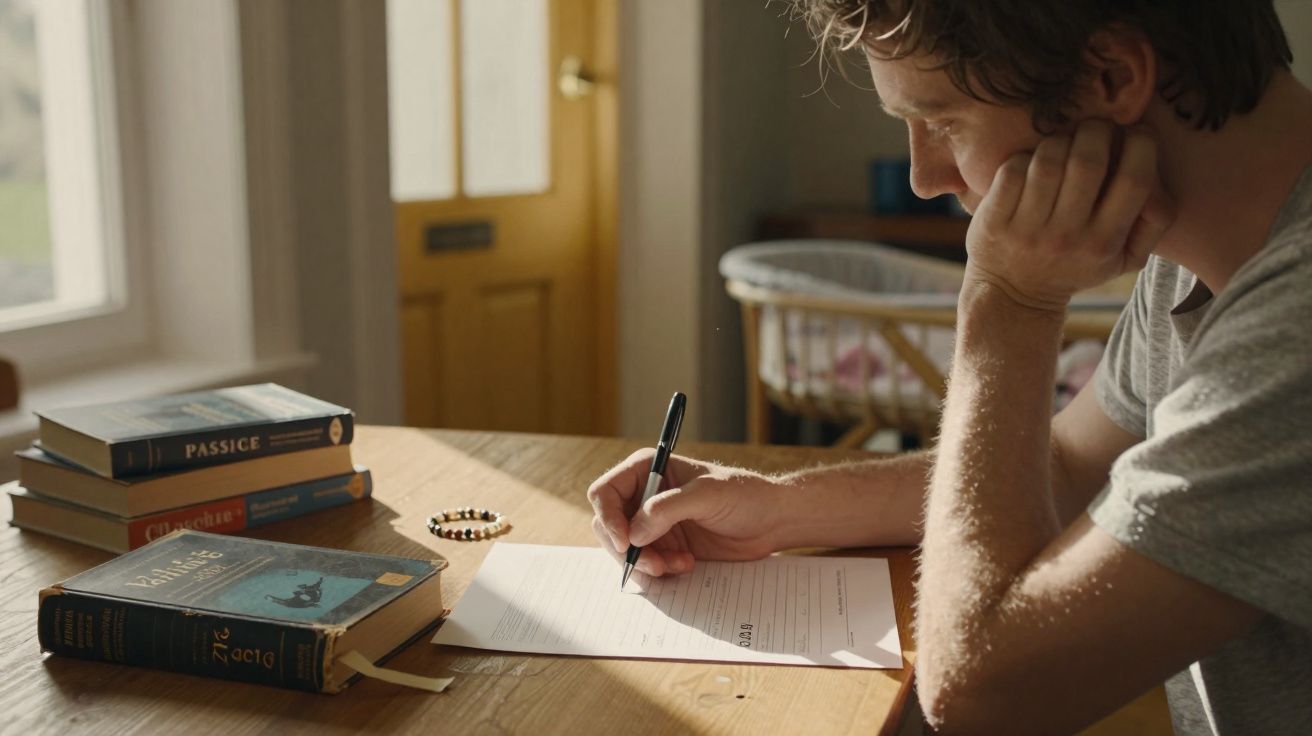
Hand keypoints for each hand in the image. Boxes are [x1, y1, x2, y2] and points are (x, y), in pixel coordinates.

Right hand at [586, 449, 785, 576]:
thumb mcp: (708, 495)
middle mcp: (644, 495)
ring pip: (625, 550)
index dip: (608, 517)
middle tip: (655, 565)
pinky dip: (660, 571)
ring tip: (678, 564)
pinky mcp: (665, 546)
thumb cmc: (745, 495)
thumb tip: (633, 533)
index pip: (605, 492)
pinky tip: (687, 564)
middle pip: (608, 525)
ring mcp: (653, 523)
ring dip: (646, 563)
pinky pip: (645, 564)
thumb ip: (667, 509)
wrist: (771, 521)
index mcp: (647, 470)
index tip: (625, 542)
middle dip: (627, 549)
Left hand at [964, 120, 1174, 310]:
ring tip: (1064, 144)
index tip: (1135, 134)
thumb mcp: (1126, 258)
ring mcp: (1027, 229)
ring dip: (1059, 140)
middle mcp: (1066, 237)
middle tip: (1095, 130)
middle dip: (1097, 132)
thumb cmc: (1076, 266)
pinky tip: (1032, 164)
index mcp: (1104, 243)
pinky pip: (1013, 170)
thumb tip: (1160, 173)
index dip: (1141, 145)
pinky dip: (1025, 157)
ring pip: (1049, 161)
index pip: (1134, 181)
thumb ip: (1154, 222)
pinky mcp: (994, 221)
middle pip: (1088, 161)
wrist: (1014, 296)